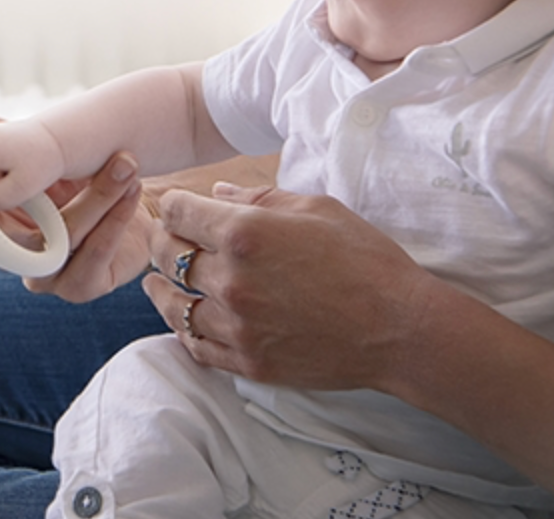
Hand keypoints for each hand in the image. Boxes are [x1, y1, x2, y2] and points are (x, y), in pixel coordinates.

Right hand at [0, 108, 152, 301]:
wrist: (148, 200)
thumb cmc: (94, 175)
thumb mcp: (49, 150)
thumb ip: (3, 137)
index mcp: (4, 214)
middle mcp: (18, 248)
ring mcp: (47, 272)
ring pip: (55, 240)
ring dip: (92, 199)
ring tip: (122, 163)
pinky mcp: (83, 284)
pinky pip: (91, 257)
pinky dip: (113, 221)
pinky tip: (129, 193)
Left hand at [143, 183, 426, 389]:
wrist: (398, 326)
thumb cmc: (364, 258)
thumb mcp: (317, 208)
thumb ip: (259, 196)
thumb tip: (217, 192)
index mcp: (245, 233)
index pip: (179, 212)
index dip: (173, 204)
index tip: (175, 205)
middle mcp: (231, 279)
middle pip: (167, 256)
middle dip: (161, 241)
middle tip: (162, 238)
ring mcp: (237, 325)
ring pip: (174, 305)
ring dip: (161, 289)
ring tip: (155, 282)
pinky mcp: (248, 362)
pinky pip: (197, 345)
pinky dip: (185, 329)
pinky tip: (183, 319)